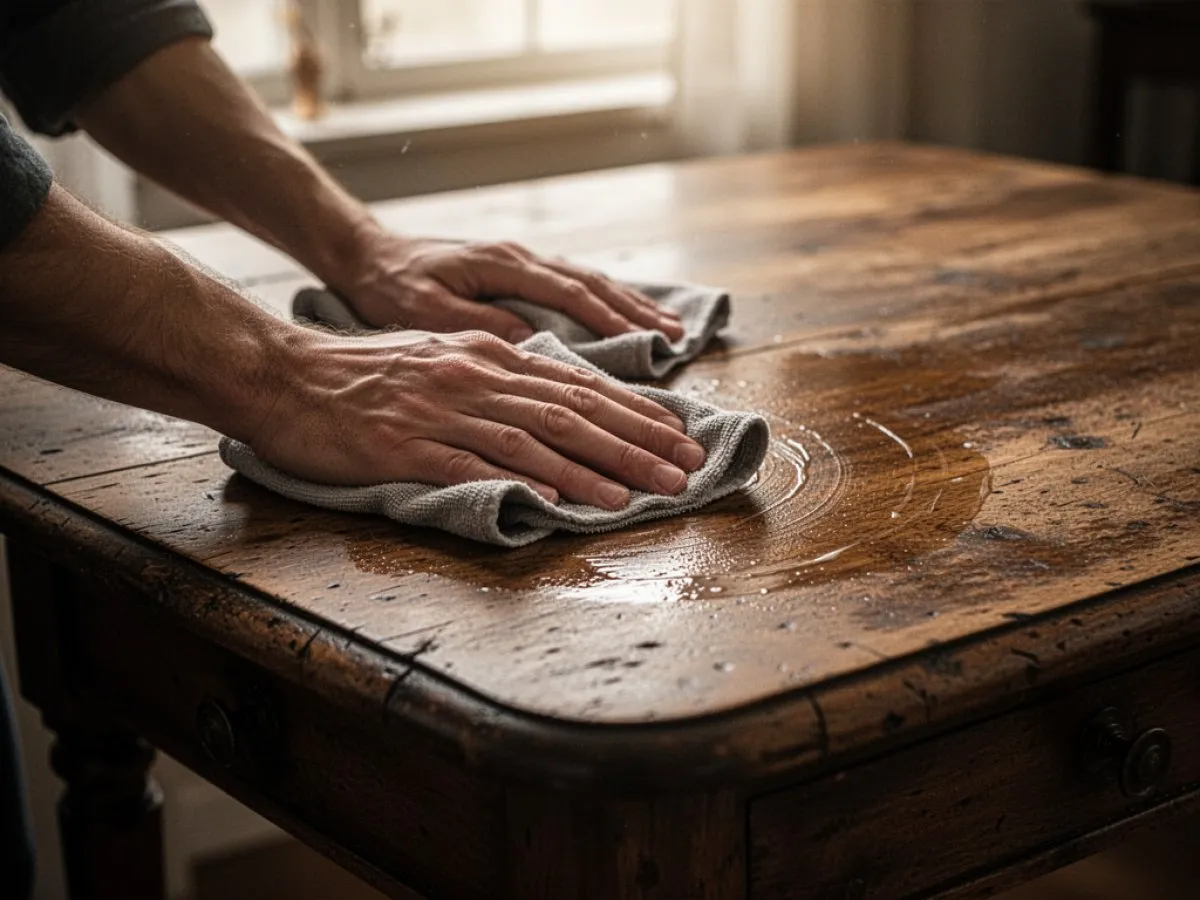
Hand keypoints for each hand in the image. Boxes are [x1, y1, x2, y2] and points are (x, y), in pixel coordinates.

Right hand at [252, 327, 705, 508]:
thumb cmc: (361, 376)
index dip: (633, 413)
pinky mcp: (406, 446)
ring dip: (594, 469)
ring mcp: (441, 411)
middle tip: (684, 469)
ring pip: (534, 438)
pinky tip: (557, 502)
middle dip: (635, 442)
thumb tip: (551, 405)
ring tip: (640, 495)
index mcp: (486, 355)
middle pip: (571, 410)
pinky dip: (520, 481)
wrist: (282, 375)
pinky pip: (472, 465)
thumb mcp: (439, 359)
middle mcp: (474, 376)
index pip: (576, 386)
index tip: (678, 436)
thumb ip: (494, 378)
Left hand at [337, 235, 685, 342]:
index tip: (650, 343)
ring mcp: (523, 262)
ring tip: (671, 330)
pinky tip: (628, 317)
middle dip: (638, 313)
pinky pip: (575, 286)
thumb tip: (531, 343)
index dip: (613, 319)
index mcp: (503, 265)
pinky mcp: (518, 273)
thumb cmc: (390, 287)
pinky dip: (608, 301)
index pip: (571, 293)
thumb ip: (479, 325)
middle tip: (679, 339)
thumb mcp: (425, 311)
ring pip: (591, 282)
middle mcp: (522, 258)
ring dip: (632, 305)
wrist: (367, 254)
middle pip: (594, 285)